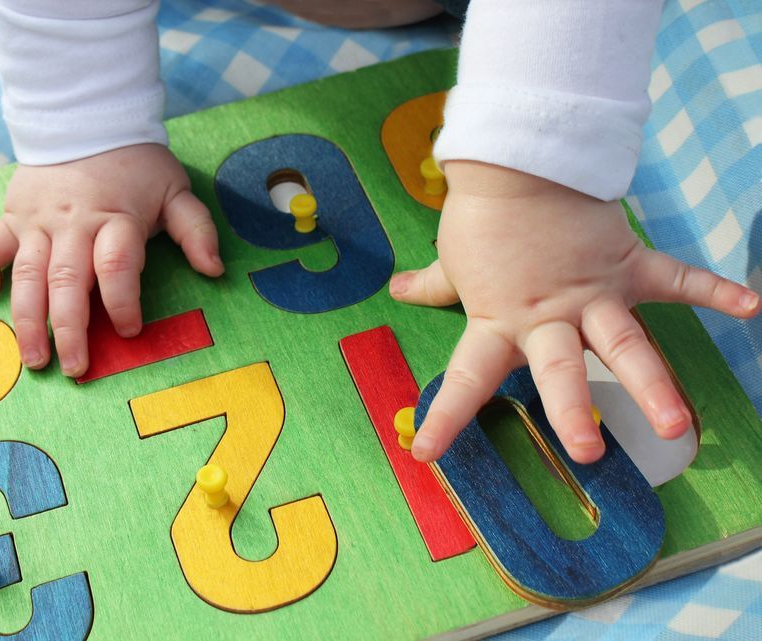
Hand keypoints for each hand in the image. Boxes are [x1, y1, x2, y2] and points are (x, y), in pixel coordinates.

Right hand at [0, 144, 224, 376]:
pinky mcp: (12, 219)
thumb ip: (195, 230)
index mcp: (115, 218)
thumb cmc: (136, 165)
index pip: (116, 266)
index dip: (122, 302)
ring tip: (34, 361)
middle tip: (75, 368)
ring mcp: (37, 223)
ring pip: (27, 277)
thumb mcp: (175, 190)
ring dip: (28, 321)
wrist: (86, 120)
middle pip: (68, 282)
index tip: (129, 331)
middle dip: (71, 329)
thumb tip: (214, 270)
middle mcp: (73, 225)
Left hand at [390, 161, 759, 463]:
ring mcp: (591, 293)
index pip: (466, 378)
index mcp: (498, 320)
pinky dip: (713, 289)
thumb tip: (397, 289)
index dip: (445, 418)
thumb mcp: (452, 259)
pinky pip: (675, 278)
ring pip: (622, 342)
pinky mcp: (625, 263)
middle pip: (560, 370)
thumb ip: (431, 284)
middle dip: (573, 411)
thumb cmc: (481, 216)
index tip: (424, 454)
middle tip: (586, 453)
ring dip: (649, 382)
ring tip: (675, 423)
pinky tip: (750, 307)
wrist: (517, 161)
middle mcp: (547, 316)